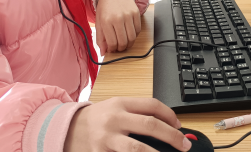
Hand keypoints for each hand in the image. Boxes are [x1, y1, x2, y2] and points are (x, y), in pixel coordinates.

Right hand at [65, 98, 190, 151]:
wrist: (67, 128)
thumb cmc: (97, 118)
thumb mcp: (115, 107)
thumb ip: (137, 113)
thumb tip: (167, 125)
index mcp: (120, 103)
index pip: (151, 105)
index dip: (170, 115)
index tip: (179, 126)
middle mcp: (114, 119)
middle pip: (150, 125)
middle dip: (172, 136)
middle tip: (184, 145)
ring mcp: (107, 139)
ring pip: (138, 149)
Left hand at [95, 0, 140, 52]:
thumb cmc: (105, 7)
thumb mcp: (99, 22)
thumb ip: (100, 39)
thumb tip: (103, 53)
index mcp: (106, 21)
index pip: (112, 43)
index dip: (112, 50)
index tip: (111, 49)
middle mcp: (118, 18)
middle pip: (123, 42)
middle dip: (121, 49)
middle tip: (118, 48)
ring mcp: (128, 15)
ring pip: (132, 38)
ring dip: (129, 44)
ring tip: (124, 43)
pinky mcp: (136, 13)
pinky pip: (138, 30)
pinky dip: (134, 36)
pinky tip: (129, 34)